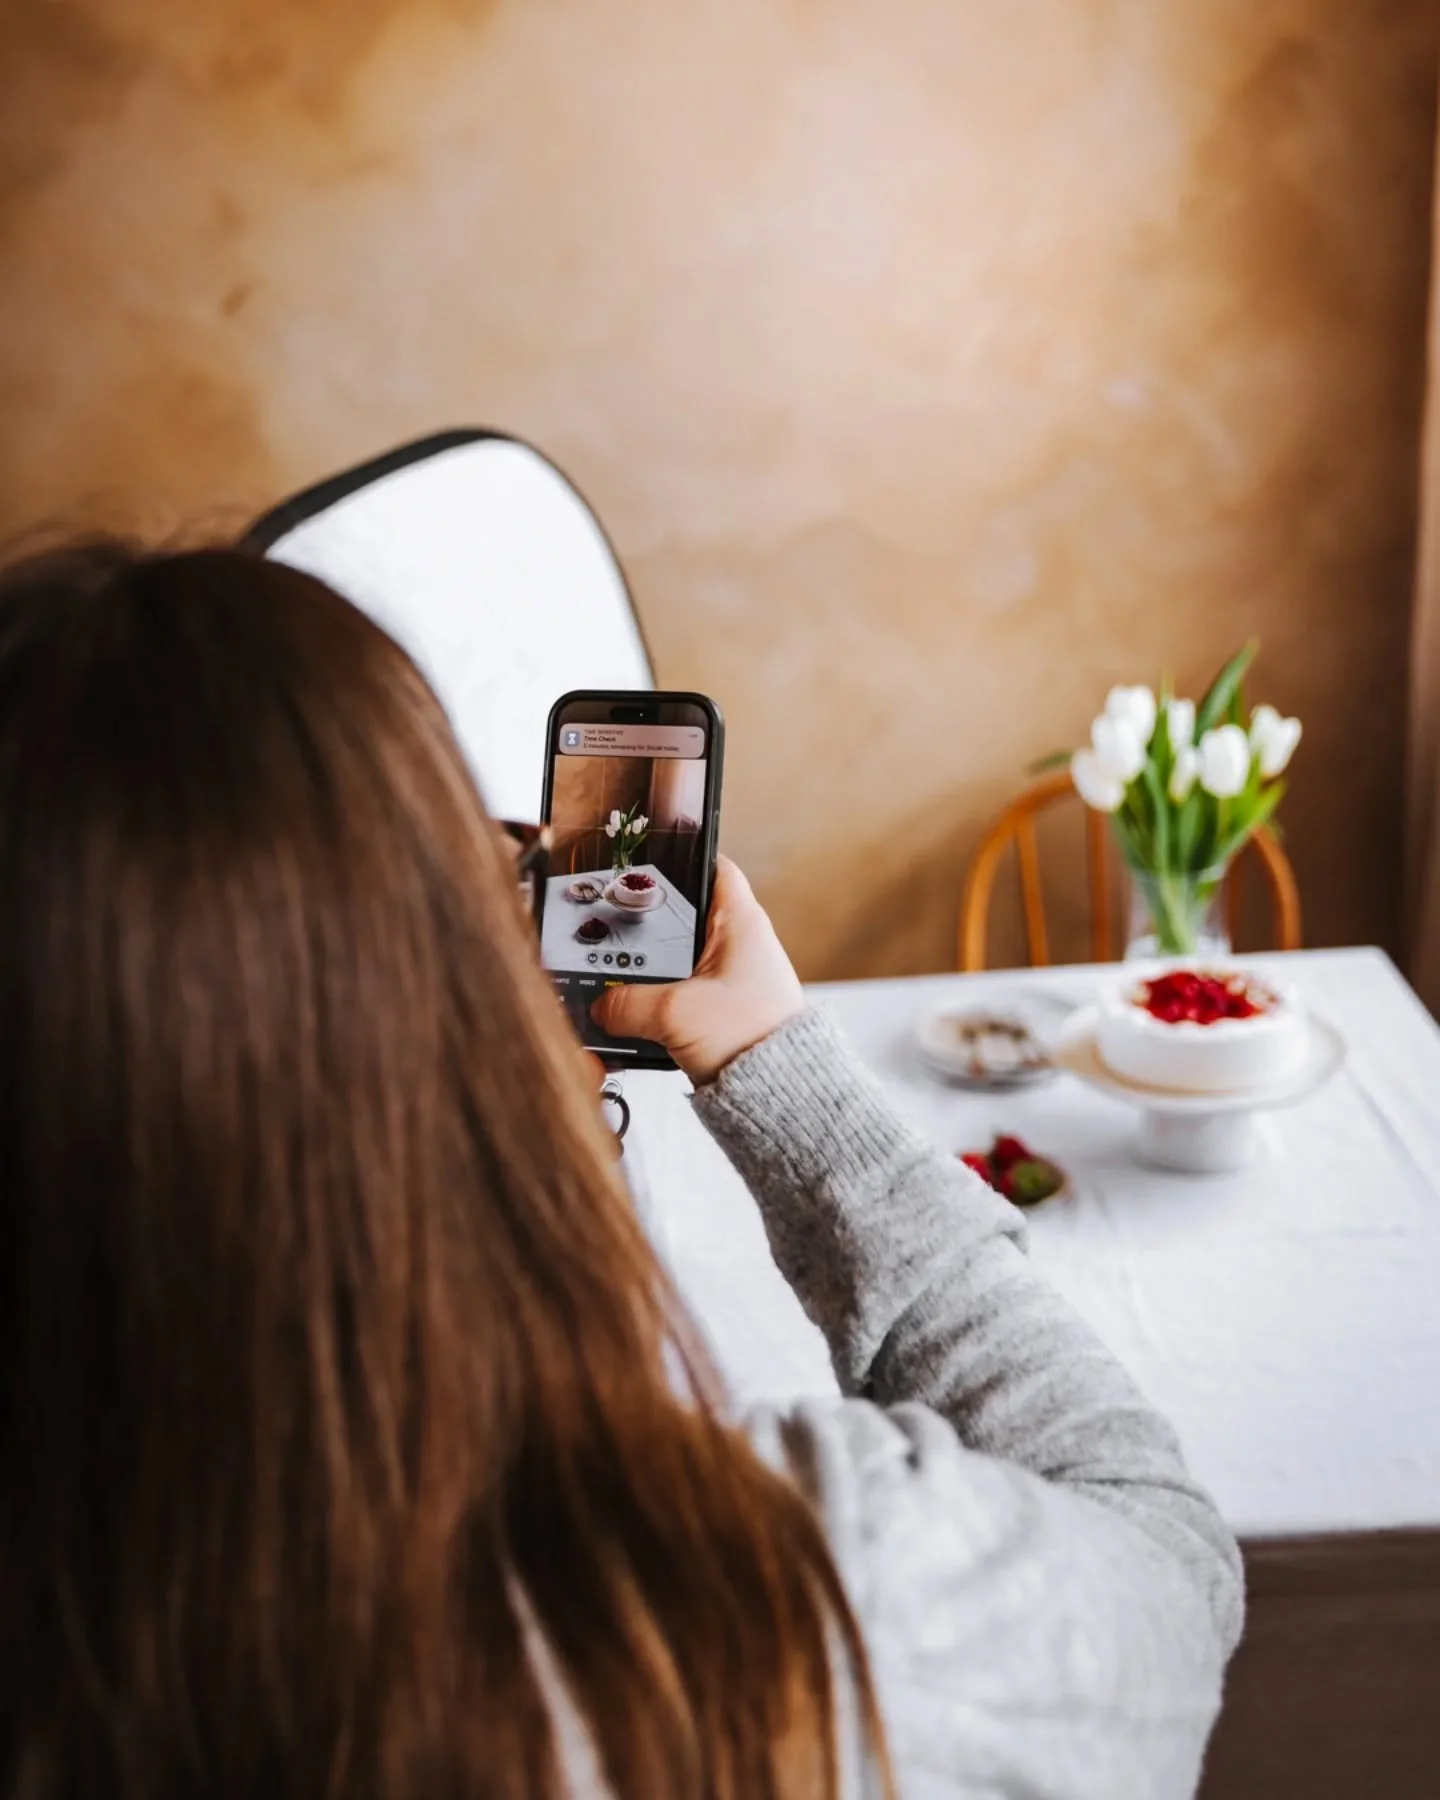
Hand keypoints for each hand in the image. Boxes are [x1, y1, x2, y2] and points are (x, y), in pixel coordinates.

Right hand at [590, 857, 804, 1084]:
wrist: (781, 1097)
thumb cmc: (750, 1041)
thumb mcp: (674, 1014)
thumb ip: (626, 1004)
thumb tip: (599, 1004)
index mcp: (739, 922)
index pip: (709, 865)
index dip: (677, 855)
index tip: (639, 858)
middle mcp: (738, 944)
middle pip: (681, 916)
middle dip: (642, 925)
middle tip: (603, 925)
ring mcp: (730, 979)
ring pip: (675, 961)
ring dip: (644, 972)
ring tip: (606, 975)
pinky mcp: (722, 1012)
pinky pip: (679, 996)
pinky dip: (653, 1004)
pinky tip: (625, 1016)